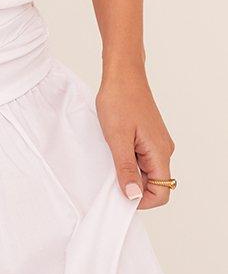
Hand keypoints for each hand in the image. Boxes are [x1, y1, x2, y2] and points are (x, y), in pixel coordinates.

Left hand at [95, 68, 175, 209]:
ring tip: (111, 156)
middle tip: (110, 174)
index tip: (120, 194)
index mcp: (160, 152)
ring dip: (129, 171)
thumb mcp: (117, 138)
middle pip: (155, 184)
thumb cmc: (120, 99)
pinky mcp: (148, 136)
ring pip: (147, 171)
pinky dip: (129, 159)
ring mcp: (156, 142)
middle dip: (134, 186)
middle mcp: (163, 149)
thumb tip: (133, 195)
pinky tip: (114, 148)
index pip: (162, 192)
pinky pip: (142, 158)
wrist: (122, 73)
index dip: (141, 200)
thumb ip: (125, 169)